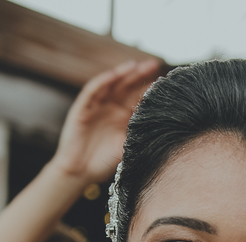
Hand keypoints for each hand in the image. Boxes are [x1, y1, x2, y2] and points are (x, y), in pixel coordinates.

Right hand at [49, 59, 161, 184]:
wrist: (80, 172)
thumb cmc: (104, 162)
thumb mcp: (128, 146)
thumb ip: (140, 133)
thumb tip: (161, 122)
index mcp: (124, 117)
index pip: (139, 97)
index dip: (150, 89)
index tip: (166, 83)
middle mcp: (112, 108)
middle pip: (128, 86)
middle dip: (140, 75)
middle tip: (154, 65)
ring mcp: (97, 106)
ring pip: (111, 84)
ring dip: (122, 73)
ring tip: (135, 66)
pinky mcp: (82, 108)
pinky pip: (92, 91)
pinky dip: (102, 82)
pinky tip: (113, 75)